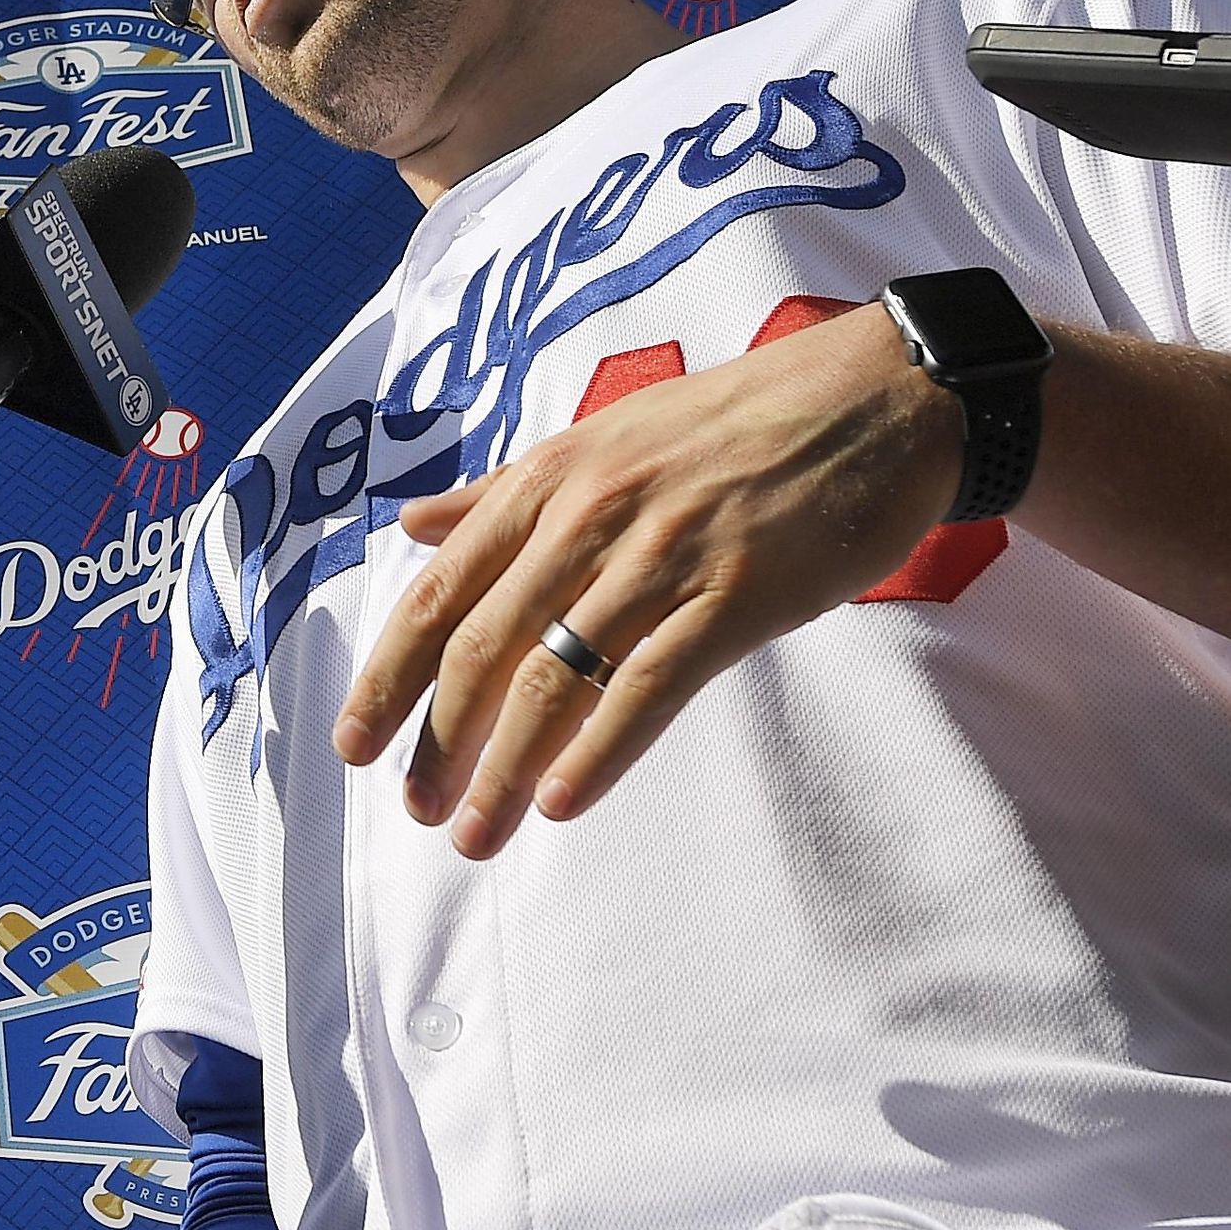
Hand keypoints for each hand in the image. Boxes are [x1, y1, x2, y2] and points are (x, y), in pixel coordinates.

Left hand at [331, 305, 960, 856]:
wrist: (876, 397)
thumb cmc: (731, 423)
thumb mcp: (600, 439)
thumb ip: (501, 493)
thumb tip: (413, 524)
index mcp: (547, 480)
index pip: (443, 591)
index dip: (391, 673)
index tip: (354, 743)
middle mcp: (589, 515)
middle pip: (486, 644)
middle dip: (439, 738)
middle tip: (416, 809)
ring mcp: (664, 553)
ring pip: (557, 674)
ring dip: (506, 765)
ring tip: (476, 832)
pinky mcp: (738, 592)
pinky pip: (651, 682)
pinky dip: (599, 748)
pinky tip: (562, 801)